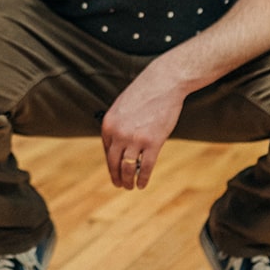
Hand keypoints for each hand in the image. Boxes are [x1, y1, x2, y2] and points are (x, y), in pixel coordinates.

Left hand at [100, 66, 184, 190]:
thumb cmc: (143, 94)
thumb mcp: (122, 107)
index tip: (114, 170)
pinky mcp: (153, 142)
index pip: (107, 150)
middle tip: (119, 184)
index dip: (111, 163)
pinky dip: (143, 179)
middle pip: (114, 162)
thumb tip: (118, 143)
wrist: (162, 83)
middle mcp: (118, 133)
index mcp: (108, 124)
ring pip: (128, 168)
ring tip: (130, 186)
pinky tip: (142, 184)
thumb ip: (118, 125)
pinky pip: (146, 167)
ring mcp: (135, 139)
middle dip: (116, 176)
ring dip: (128, 180)